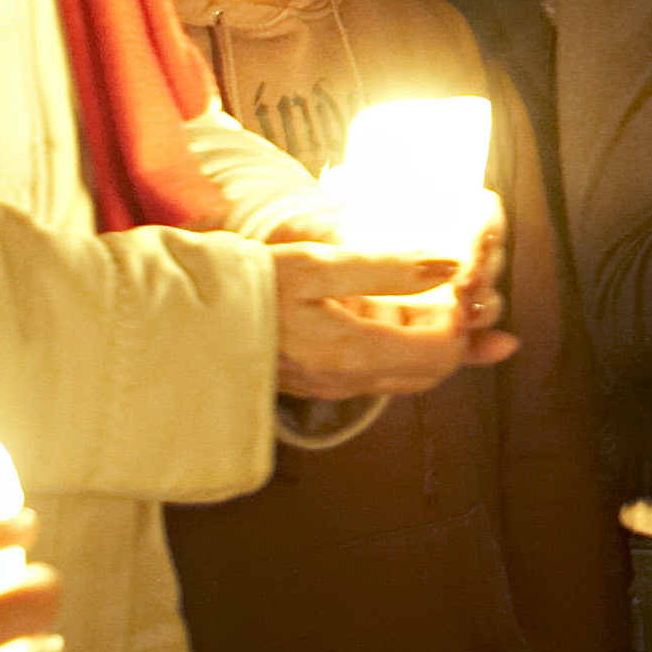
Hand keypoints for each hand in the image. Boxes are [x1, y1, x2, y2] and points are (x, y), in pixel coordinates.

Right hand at [271, 242, 522, 398]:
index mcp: (354, 354)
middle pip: (431, 370)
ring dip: (430, 337)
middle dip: (458, 335)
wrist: (183, 320)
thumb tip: (450, 265)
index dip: (465, 322)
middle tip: (469, 291)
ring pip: (405, 371)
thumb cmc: (248, 285)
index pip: (443, 354)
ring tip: (442, 294)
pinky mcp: (318, 379)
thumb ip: (388, 267)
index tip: (466, 282)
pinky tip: (399, 305)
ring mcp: (333, 386)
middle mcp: (349, 382)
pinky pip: (377, 367)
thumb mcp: (318, 265)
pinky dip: (400, 340)